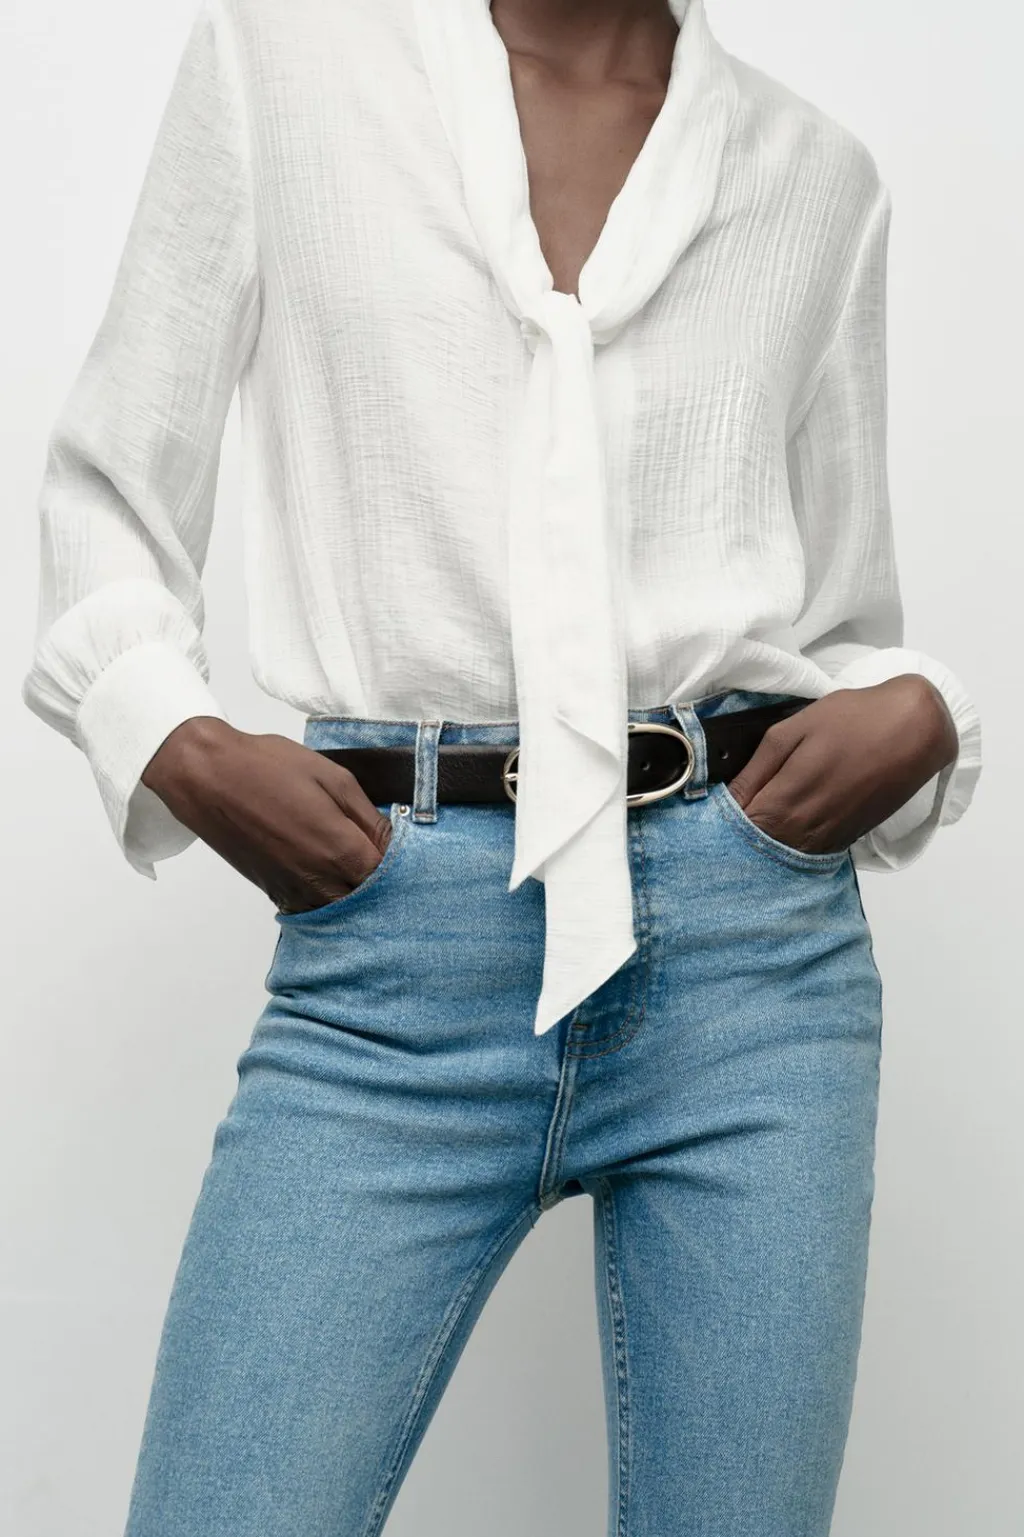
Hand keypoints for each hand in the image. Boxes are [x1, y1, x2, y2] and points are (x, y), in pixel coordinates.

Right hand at [140, 717, 393, 911]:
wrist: (208, 779)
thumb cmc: (268, 769)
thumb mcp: (334, 778)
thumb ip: (368, 817)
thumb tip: (392, 841)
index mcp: (340, 850)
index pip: (389, 875)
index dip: (401, 863)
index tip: (403, 848)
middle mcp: (320, 880)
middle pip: (368, 899)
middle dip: (380, 883)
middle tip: (381, 858)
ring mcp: (295, 891)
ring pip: (340, 909)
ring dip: (353, 894)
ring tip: (354, 866)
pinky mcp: (275, 893)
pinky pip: (313, 908)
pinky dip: (326, 898)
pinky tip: (328, 874)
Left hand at [724, 675, 958, 854]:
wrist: (916, 729)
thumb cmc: (852, 719)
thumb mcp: (794, 730)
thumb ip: (758, 769)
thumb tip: (731, 799)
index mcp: (785, 801)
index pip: (738, 829)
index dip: (722, 821)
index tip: (709, 810)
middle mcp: (805, 830)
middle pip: (759, 845)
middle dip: (740, 832)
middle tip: (731, 812)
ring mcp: (829, 837)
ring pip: (784, 851)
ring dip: (767, 838)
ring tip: (760, 813)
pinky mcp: (849, 837)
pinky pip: (810, 848)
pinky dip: (794, 838)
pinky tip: (790, 819)